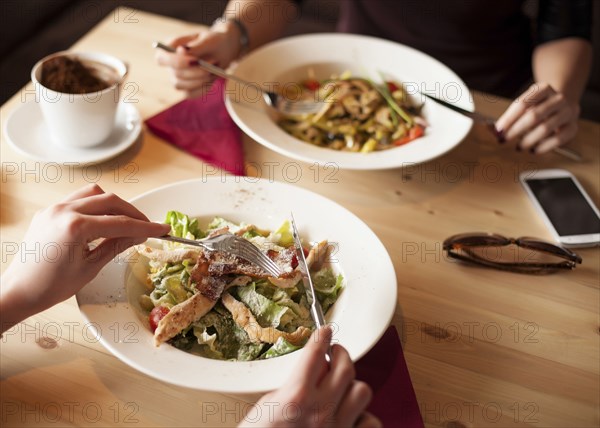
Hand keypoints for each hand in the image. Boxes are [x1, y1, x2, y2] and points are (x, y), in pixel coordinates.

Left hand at [0, 184, 169, 329]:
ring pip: (94, 193)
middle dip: (132, 212)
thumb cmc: (50, 287)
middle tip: (147, 226)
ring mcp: (54, 208)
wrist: (16, 292)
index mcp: (75, 226)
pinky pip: (78, 199)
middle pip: (110, 201)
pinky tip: (102, 221)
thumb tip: (139, 235)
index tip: (163, 229)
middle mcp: (64, 211)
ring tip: (125, 221)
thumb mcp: (90, 268)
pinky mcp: (48, 212)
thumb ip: (116, 246)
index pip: (120, 222)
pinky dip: (95, 205)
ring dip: (114, 204)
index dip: (145, 226)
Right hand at [155, 23, 240, 97]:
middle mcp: (170, 65)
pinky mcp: (187, 89)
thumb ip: (196, 46)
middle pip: (175, 73)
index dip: (175, 61)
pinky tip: (212, 79)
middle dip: (196, 71)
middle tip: (214, 63)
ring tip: (214, 70)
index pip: (161, 58)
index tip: (195, 60)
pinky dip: (203, 88)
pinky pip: (190, 94)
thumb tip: (181, 50)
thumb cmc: (212, 42)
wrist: (222, 52)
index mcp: (170, 48)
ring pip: (180, 85)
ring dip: (200, 80)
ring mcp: (177, 79)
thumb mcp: (207, 40)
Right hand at [239, 326, 380, 427]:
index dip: (322, 337)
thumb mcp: (270, 403)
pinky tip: (351, 415)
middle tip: (335, 354)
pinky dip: (363, 416)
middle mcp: (320, 411)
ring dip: (352, 386)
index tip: (325, 331)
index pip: (316, 353)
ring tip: (341, 388)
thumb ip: (296, 384)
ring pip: (362, 391)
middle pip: (345, 367)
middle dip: (340, 355)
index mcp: (296, 397)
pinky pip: (370, 422)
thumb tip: (315, 368)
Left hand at [495, 83, 579, 153]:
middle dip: (515, 130)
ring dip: (528, 140)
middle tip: (503, 141)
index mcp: (543, 89)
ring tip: (519, 147)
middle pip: (533, 116)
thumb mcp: (524, 106)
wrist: (563, 106)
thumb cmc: (537, 108)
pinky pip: (558, 139)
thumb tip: (491, 129)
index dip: (508, 119)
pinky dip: (543, 147)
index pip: (522, 103)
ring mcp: (568, 112)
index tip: (497, 131)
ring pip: (545, 128)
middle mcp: (558, 98)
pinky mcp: (573, 127)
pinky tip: (534, 150)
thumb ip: (508, 117)